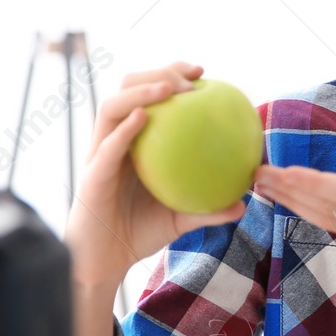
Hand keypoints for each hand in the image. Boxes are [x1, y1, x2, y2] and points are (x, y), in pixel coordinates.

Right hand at [64, 61, 247, 286]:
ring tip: (169, 87)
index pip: (148, 96)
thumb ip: (208, 209)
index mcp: (133, 143)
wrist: (106, 262)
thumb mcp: (180, 219)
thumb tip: (243, 204)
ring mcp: (98, 155)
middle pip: (127, 89)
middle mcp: (113, 141)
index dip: (171, 76)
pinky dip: (124, 129)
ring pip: (111, 108)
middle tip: (192, 75)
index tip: (202, 73)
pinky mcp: (91, 175)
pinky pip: (107, 148)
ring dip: (140, 91)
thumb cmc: (139, 234)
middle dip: (158, 72)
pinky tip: (144, 117)